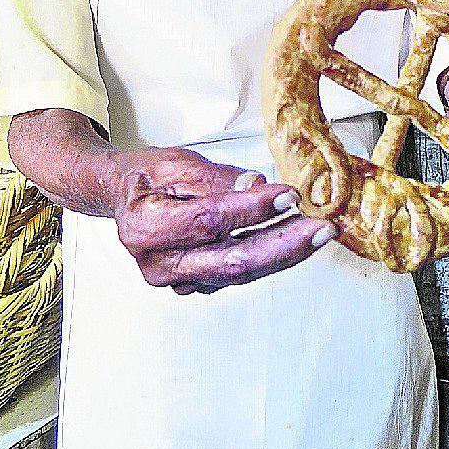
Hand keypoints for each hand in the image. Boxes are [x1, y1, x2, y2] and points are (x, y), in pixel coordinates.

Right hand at [108, 146, 337, 293]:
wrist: (126, 198)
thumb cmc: (150, 176)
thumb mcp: (178, 163)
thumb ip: (217, 178)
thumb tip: (257, 185)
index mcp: (145, 227)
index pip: (209, 221)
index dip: (253, 209)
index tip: (290, 194)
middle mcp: (158, 264)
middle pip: (232, 260)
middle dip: (283, 245)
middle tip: (321, 228)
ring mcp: (176, 281)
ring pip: (240, 274)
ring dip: (285, 254)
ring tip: (319, 234)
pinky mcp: (195, 286)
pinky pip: (238, 275)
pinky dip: (270, 259)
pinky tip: (295, 241)